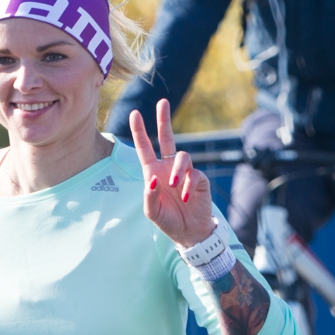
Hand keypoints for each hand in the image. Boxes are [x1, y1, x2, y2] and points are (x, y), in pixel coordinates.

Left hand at [129, 99, 214, 247]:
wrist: (189, 233)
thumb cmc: (168, 220)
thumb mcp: (152, 212)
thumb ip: (148, 196)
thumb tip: (152, 178)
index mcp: (153, 172)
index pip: (145, 148)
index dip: (139, 131)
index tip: (134, 113)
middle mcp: (168, 168)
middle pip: (167, 138)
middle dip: (164, 120)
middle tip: (162, 102)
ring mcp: (184, 172)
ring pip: (182, 156)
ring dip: (177, 171)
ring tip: (174, 186)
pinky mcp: (200, 179)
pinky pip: (195, 174)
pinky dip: (189, 185)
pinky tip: (186, 197)